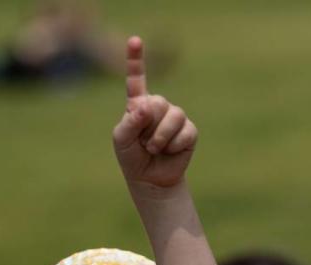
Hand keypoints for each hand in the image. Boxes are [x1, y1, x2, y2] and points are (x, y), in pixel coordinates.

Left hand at [113, 36, 197, 190]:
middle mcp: (158, 106)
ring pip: (174, 115)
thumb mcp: (122, 140)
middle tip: (144, 142)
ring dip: (161, 138)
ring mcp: (175, 117)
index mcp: (138, 104)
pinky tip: (169, 152)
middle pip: (158, 102)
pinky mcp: (189, 130)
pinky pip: (185, 132)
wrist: (150, 178)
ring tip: (154, 148)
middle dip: (149, 126)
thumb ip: (130, 122)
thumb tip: (146, 107)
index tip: (135, 40)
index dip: (136, 59)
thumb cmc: (132, 156)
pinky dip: (174, 145)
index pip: (137, 78)